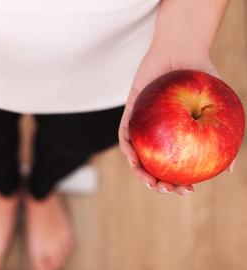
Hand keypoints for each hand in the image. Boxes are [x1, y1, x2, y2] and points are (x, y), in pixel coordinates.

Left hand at [118, 46, 234, 194]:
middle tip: (167, 189)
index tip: (188, 190)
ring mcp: (143, 125)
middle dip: (158, 183)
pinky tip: (133, 157)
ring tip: (150, 181)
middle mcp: (159, 135)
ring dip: (140, 171)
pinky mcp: (130, 113)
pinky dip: (127, 147)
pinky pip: (125, 133)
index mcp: (177, 137)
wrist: (182, 51)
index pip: (176, 166)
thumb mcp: (218, 106)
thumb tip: (230, 169)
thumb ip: (222, 134)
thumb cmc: (202, 78)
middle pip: (154, 165)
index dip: (180, 182)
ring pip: (137, 155)